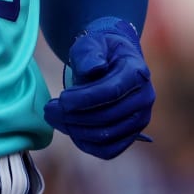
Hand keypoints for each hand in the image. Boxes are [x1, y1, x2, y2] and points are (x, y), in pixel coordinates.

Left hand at [43, 16, 153, 159]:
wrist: (113, 60)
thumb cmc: (100, 51)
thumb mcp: (91, 43)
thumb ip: (89, 54)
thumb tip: (94, 68)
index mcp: (137, 72)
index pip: (111, 92)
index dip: (84, 99)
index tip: (61, 99)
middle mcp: (144, 98)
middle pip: (107, 117)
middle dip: (73, 116)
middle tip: (49, 110)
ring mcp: (140, 119)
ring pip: (106, 136)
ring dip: (75, 131)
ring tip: (54, 118)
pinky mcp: (131, 134)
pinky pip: (109, 150)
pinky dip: (87, 144)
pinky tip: (70, 131)